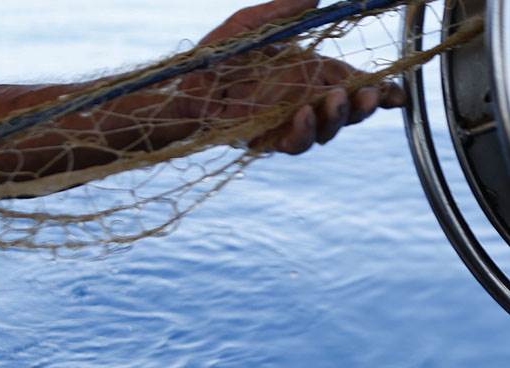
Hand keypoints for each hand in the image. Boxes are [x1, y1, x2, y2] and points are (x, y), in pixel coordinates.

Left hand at [190, 0, 405, 153]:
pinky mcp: (264, 141)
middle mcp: (303, 101)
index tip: (398, 94)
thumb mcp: (251, 25)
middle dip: (362, 107)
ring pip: (324, 131)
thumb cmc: (215, 56)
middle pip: (345, 112)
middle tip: (367, 96)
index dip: (379, 92)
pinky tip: (302, 116)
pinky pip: (291, 143)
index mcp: (309, 74)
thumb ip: (284, 11)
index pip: (353, 85)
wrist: (181, 87)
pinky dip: (302, 132)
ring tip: (335, 101)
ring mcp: (285, 123)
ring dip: (335, 119)